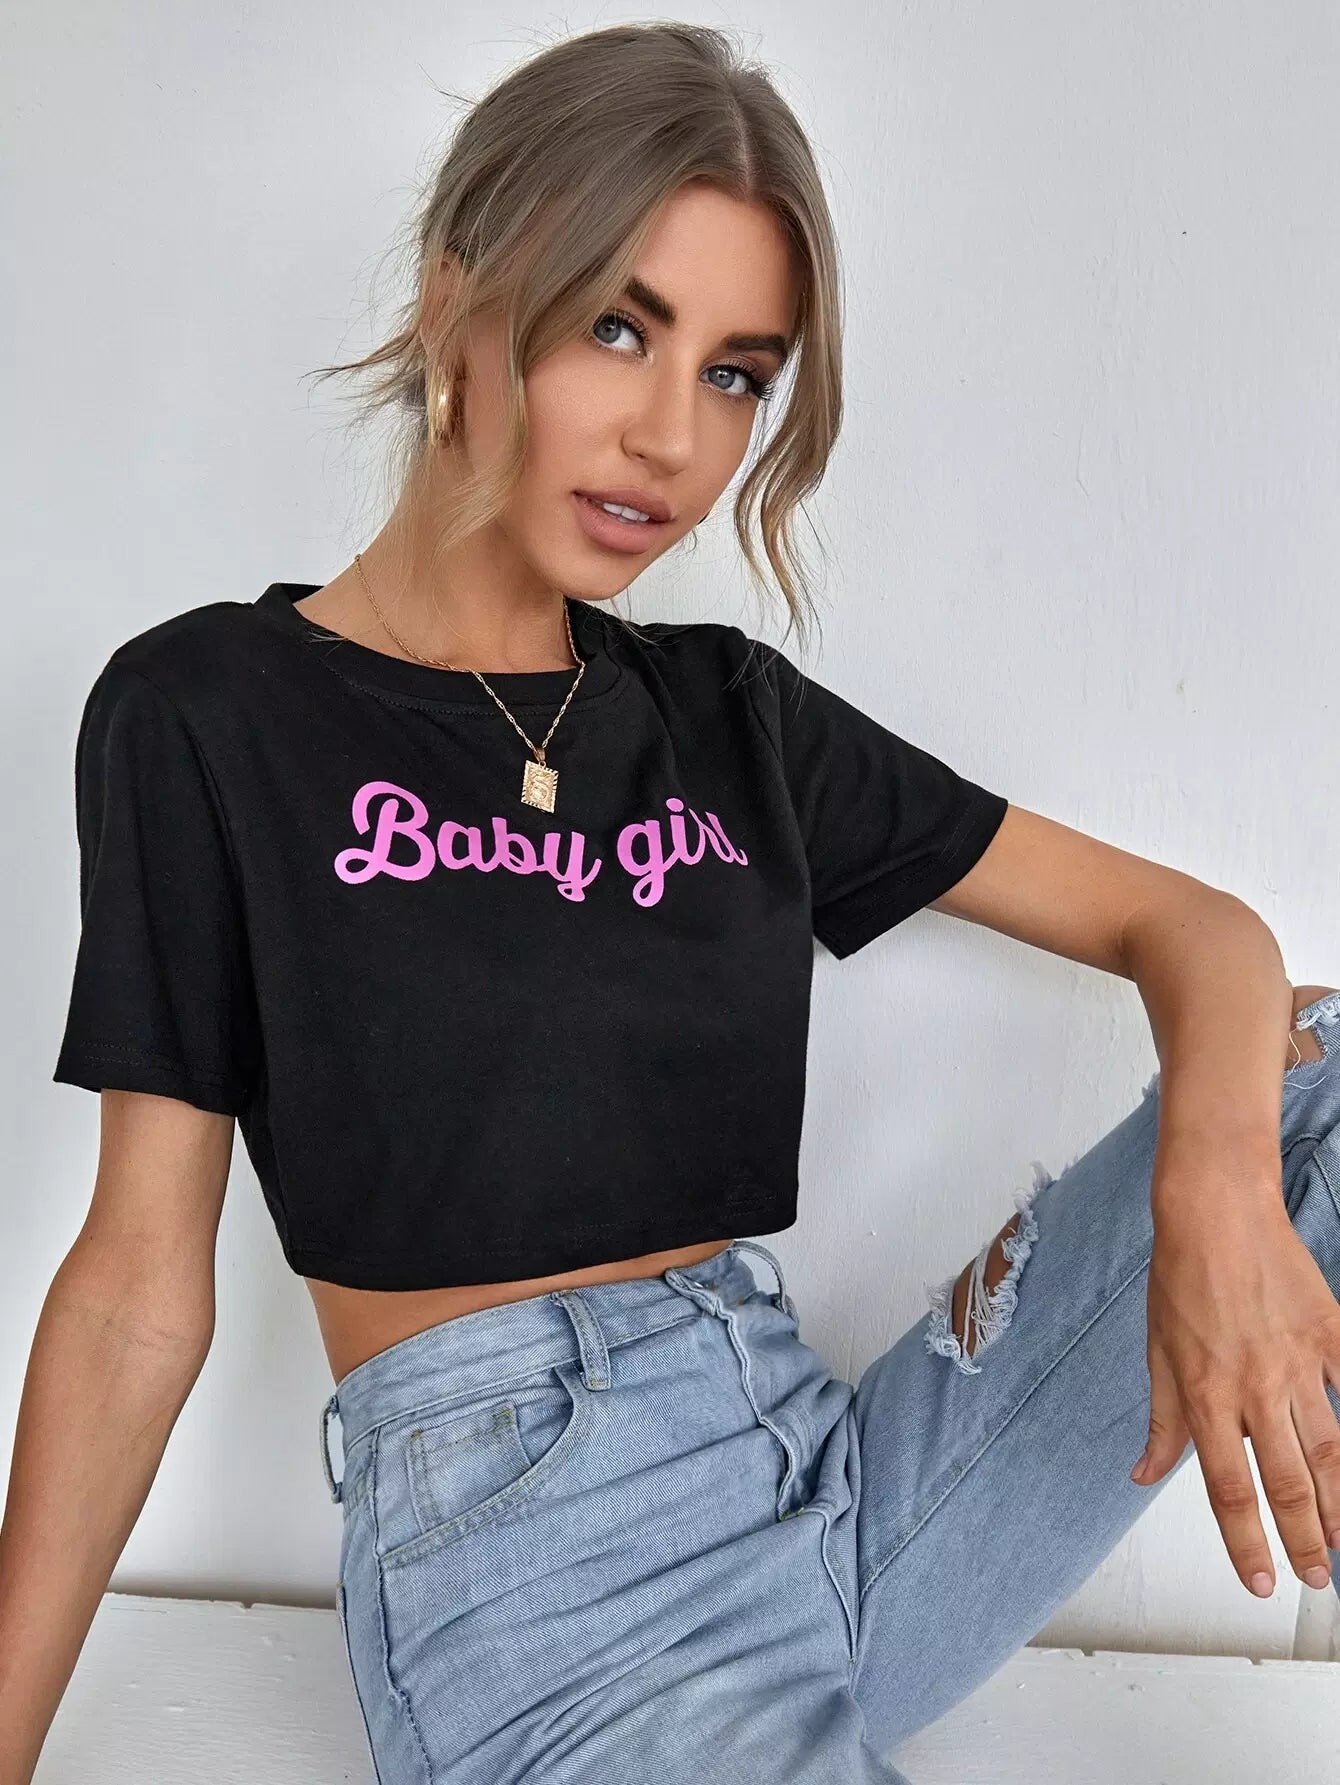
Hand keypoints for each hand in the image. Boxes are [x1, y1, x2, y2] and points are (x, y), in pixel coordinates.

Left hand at [1134, 1172, 1339, 1596]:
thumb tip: (1144, 1473)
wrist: (1216, 1211)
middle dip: (1306, 1540)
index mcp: (1205, 1395)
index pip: (1229, 1489)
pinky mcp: (1329, 1335)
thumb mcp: (1156, 1351)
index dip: (1247, 1543)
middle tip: (1315, 1578)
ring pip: (1330, 1451)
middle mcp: (1254, 1387)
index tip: (1262, 1581)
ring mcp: (1298, 1363)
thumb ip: (1162, 1421)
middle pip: (1288, 1482)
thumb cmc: (1180, 1276)